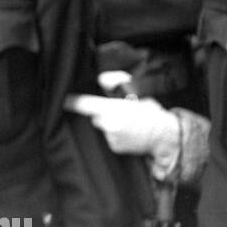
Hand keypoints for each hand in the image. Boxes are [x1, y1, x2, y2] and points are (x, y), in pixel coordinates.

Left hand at [64, 94, 178, 159]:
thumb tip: (102, 79)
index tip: (61, 100)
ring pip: (103, 127)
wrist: (165, 135)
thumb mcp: (136, 95)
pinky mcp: (114, 148)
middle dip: (103, 113)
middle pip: (95, 116)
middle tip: (120, 112)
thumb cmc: (151, 113)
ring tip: (128, 123)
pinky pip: (109, 138)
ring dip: (110, 124)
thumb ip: (116, 86)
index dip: (72, 102)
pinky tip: (129, 133)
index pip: (85, 104)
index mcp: (113, 108)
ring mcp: (111, 137)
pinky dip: (116, 135)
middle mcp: (109, 124)